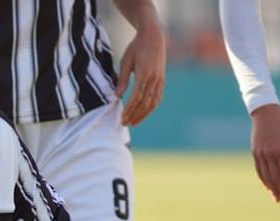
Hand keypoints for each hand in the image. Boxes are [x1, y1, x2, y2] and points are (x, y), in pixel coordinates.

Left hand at [115, 10, 165, 125]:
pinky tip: (143, 113)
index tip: (121, 118)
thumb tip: (117, 96)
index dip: (129, 110)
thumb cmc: (136, 47)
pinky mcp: (162, 79)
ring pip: (153, 102)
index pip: (136, 97)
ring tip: (133, 122)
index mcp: (144, 74)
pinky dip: (151, 107)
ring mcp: (160, 80)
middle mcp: (154, 78)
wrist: (153, 36)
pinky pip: (158, 97)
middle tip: (125, 124)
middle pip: (145, 103)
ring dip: (143, 114)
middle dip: (135, 115)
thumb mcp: (126, 61)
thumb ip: (122, 79)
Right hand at [250, 104, 279, 203]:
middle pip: (275, 178)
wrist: (265, 115)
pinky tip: (268, 187)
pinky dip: (264, 181)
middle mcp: (269, 155)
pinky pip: (259, 171)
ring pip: (266, 177)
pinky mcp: (255, 154)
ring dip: (272, 189)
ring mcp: (260, 155)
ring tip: (277, 198)